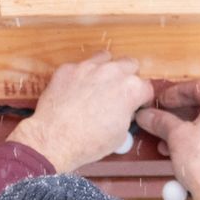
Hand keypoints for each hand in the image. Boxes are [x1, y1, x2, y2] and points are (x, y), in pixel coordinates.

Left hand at [9, 52, 153, 173]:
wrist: (54, 140)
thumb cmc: (88, 142)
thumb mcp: (120, 135)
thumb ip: (127, 114)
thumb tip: (124, 111)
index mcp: (132, 88)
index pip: (146, 87)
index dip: (142, 98)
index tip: (136, 104)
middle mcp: (113, 72)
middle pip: (129, 65)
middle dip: (127, 77)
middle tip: (117, 92)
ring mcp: (88, 67)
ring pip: (105, 58)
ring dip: (105, 68)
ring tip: (97, 85)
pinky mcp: (67, 69)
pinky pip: (78, 66)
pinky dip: (79, 75)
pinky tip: (74, 90)